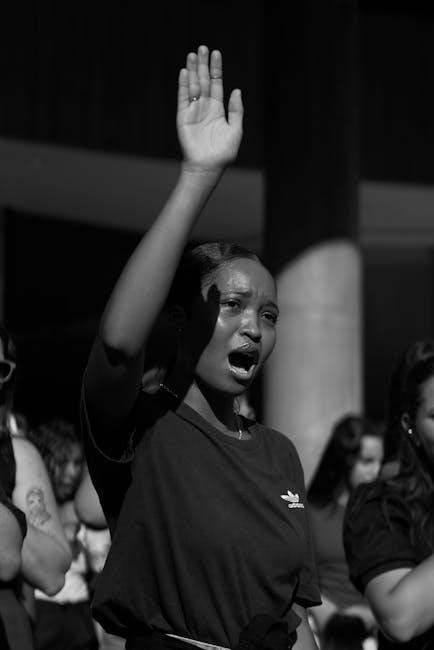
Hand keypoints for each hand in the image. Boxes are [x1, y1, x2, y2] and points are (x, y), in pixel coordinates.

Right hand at [177, 45, 242, 170]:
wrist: (207, 166)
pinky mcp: (182, 117)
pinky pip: (182, 98)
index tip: (216, 53)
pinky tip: (185, 72)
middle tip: (202, 48)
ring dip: (193, 70)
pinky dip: (183, 85)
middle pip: (203, 81)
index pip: (216, 84)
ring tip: (193, 54)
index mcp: (218, 109)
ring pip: (193, 86)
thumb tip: (237, 90)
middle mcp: (205, 107)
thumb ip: (236, 110)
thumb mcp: (235, 129)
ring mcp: (193, 111)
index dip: (216, 69)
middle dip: (203, 65)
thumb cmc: (223, 152)